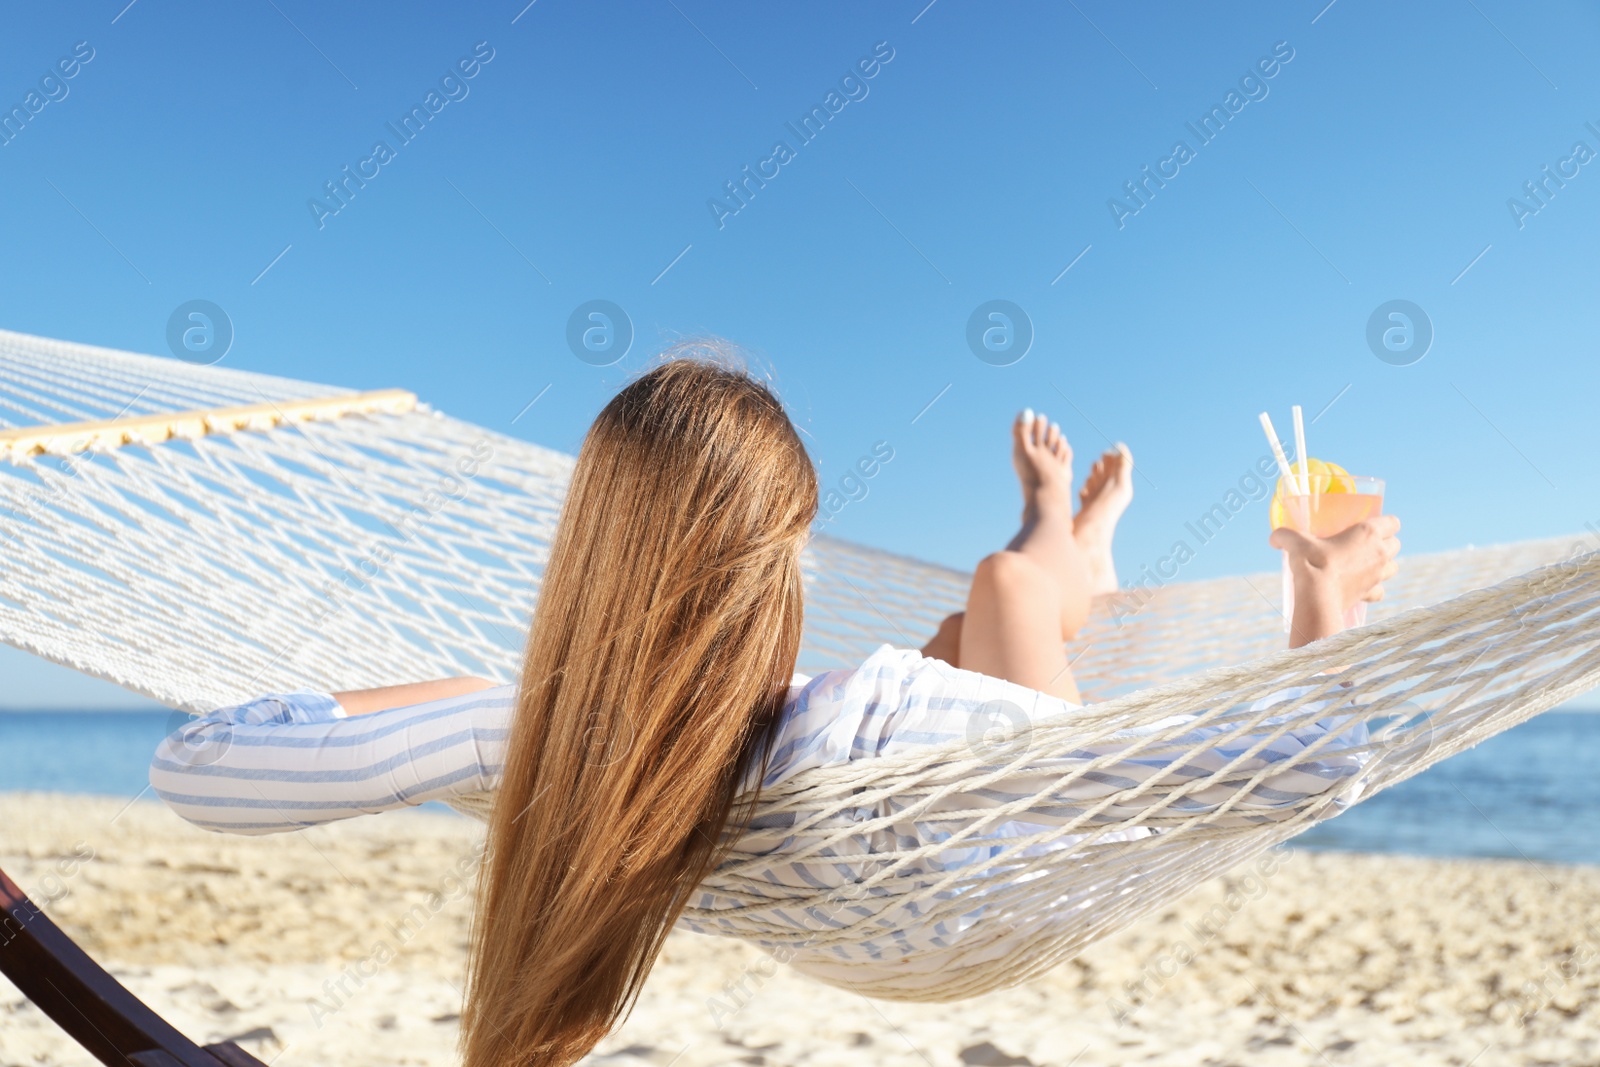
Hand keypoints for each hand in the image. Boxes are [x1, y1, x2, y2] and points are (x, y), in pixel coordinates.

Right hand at [1270, 515, 1401, 615]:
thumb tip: (1274, 538)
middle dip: (1386, 544)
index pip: (1393, 522)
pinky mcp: (1372, 592)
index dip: (1386, 523)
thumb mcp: (1295, 542)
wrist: (1317, 597)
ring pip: (1394, 567)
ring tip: (1367, 566)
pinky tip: (1362, 588)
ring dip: (1385, 565)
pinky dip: (1375, 589)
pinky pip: (1381, 590)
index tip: (1372, 525)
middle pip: (1396, 544)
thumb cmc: (1311, 562)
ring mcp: (1378, 574)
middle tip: (1366, 546)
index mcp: (1367, 532)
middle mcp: (1379, 552)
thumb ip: (1285, 536)